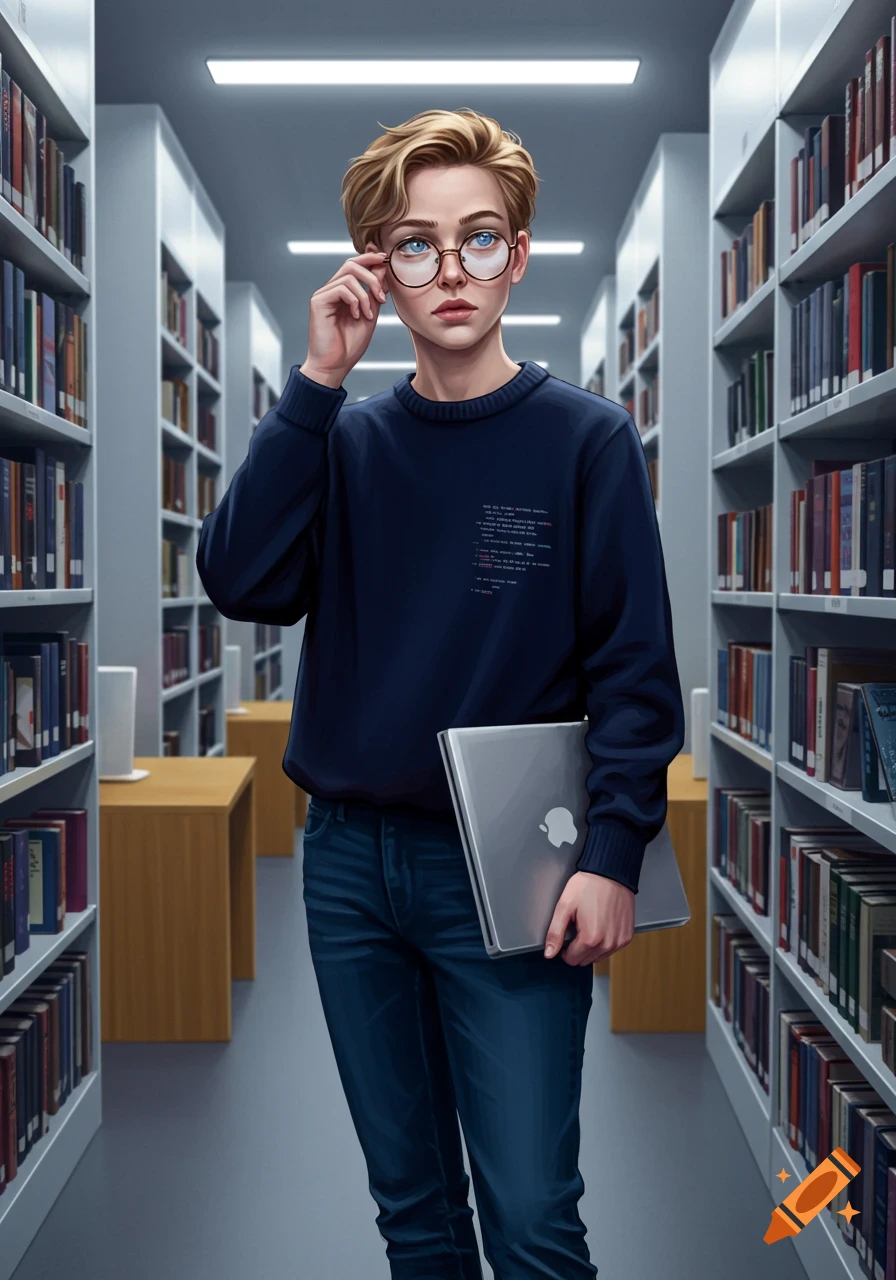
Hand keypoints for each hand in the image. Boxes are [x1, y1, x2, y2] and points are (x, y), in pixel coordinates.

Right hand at [301, 250, 390, 388]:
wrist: (335, 365)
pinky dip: (355, 301)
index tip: (385, 260)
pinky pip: (341, 288)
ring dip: (365, 295)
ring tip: (368, 315)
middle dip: (372, 276)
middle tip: (382, 297)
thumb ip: (374, 293)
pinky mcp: (318, 301)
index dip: (369, 259)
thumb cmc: (349, 345)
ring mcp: (323, 295)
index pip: (354, 265)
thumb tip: (382, 268)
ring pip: (348, 275)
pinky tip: (356, 316)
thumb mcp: (370, 315)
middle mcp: (331, 290)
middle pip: (351, 264)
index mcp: (343, 292)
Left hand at [544, 871, 634, 966]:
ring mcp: (619, 941)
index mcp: (591, 938)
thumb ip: (555, 933)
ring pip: (598, 957)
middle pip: (585, 960)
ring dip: (591, 947)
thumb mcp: (565, 906)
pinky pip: (611, 949)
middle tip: (577, 927)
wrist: (611, 872)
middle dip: (577, 948)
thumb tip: (550, 953)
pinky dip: (604, 943)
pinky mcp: (627, 936)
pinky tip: (601, 926)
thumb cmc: (588, 885)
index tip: (566, 936)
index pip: (572, 959)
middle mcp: (607, 944)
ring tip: (589, 925)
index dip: (564, 949)